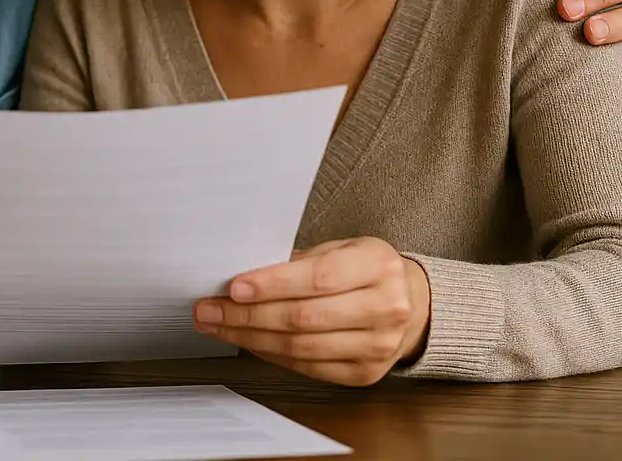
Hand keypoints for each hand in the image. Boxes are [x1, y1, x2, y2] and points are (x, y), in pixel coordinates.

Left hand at [193, 237, 429, 386]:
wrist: (410, 302)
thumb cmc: (364, 270)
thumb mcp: (340, 249)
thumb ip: (297, 262)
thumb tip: (240, 277)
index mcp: (377, 266)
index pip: (318, 278)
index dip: (272, 284)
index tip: (234, 287)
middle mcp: (385, 307)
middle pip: (303, 318)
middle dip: (248, 315)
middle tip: (211, 309)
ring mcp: (378, 346)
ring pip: (301, 347)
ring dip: (251, 338)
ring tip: (219, 326)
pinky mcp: (365, 373)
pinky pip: (308, 367)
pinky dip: (272, 355)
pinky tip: (250, 342)